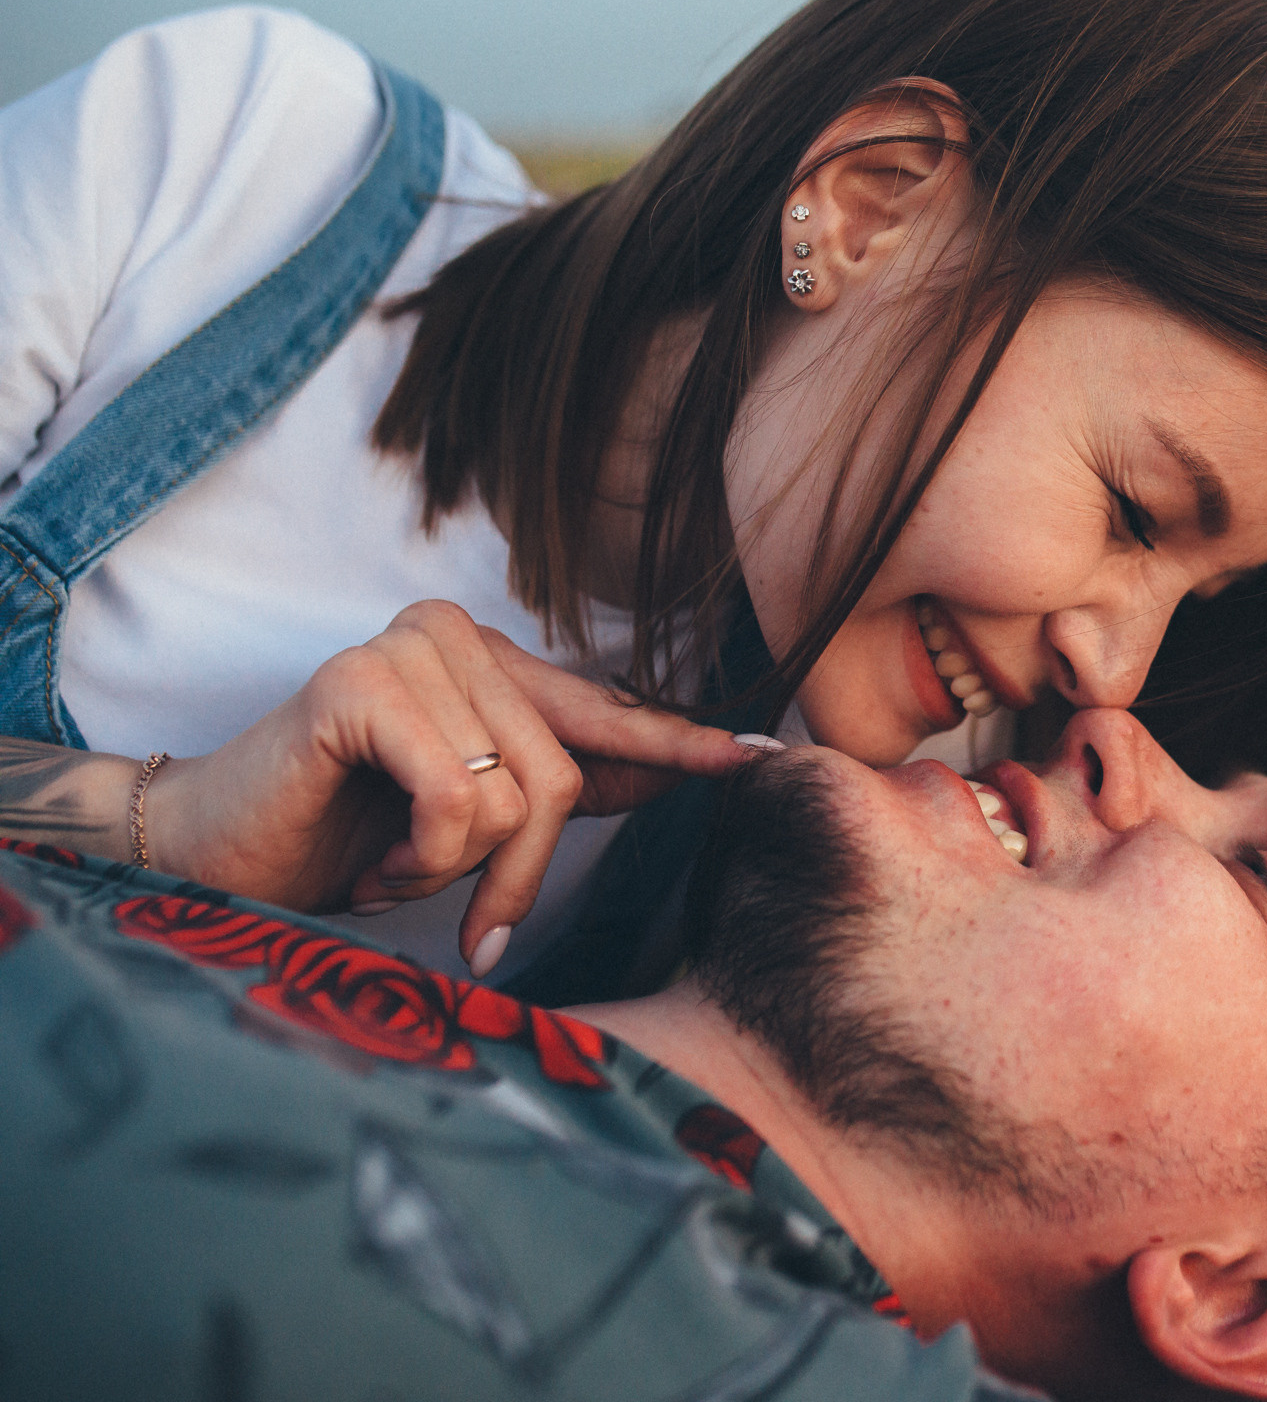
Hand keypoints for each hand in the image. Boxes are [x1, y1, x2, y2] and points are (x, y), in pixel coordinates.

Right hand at [141, 600, 771, 974]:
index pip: (607, 710)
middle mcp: (458, 634)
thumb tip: (698, 763)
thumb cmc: (350, 839)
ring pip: (515, 797)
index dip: (682, 745)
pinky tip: (371, 862)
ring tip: (393, 869)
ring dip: (453, 872)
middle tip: (466, 921)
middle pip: (565, 776)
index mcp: (494, 660)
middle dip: (519, 875)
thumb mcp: (479, 818)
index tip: (763, 757)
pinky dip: (420, 861)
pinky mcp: (361, 683)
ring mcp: (409, 648)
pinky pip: (457, 800)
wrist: (214, 857)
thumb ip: (569, 783)